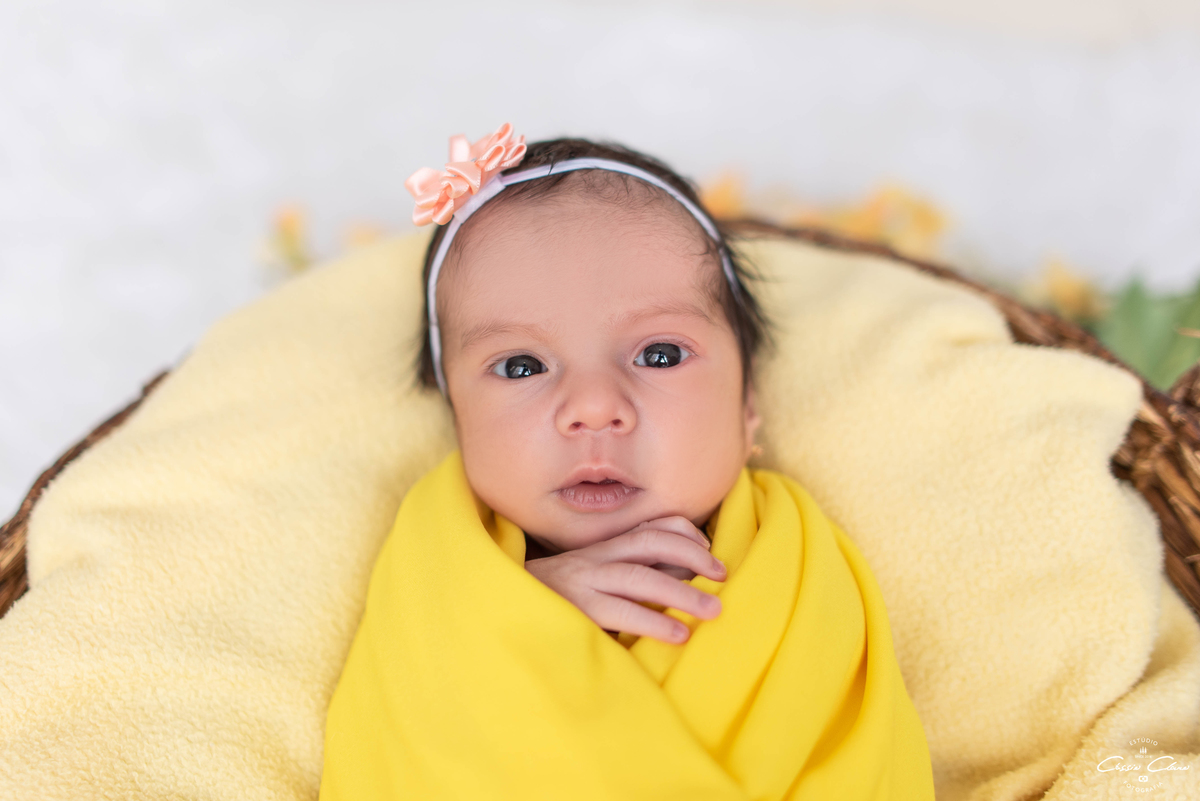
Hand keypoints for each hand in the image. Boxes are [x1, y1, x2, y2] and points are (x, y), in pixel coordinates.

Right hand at [525, 516, 725, 643]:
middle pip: (652, 544)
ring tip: (714, 610)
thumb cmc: (554, 600)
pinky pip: (619, 612)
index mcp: (602, 548)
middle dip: (693, 556)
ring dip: (682, 593)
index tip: (711, 553)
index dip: (686, 534)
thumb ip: (629, 574)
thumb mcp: (591, 578)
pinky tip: (678, 635)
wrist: (499, 608)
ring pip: (640, 577)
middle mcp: (595, 557)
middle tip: (724, 577)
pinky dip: (653, 623)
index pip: (650, 526)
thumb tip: (679, 578)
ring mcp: (583, 581)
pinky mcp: (575, 609)